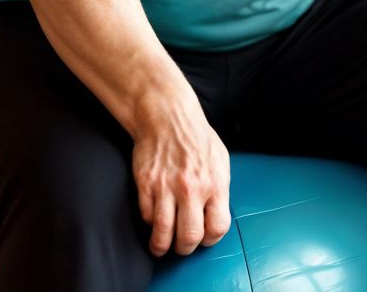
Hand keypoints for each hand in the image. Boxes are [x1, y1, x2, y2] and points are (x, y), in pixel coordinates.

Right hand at [130, 94, 231, 256]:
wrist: (168, 118)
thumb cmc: (197, 139)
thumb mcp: (220, 162)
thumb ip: (220, 191)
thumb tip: (215, 218)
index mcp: (215, 183)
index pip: (217, 227)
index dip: (210, 239)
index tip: (204, 238)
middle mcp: (192, 188)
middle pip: (189, 236)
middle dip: (185, 248)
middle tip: (182, 246)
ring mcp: (166, 187)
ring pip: (163, 233)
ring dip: (162, 246)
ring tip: (162, 246)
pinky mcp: (146, 184)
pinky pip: (147, 216)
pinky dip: (150, 224)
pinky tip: (154, 220)